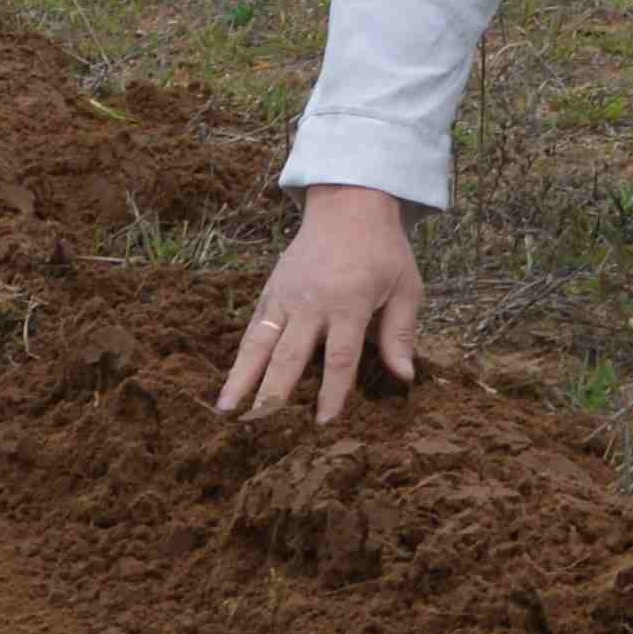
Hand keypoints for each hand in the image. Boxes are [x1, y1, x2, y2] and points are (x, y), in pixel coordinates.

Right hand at [215, 185, 423, 424]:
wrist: (349, 205)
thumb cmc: (383, 251)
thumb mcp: (406, 287)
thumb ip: (400, 333)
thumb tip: (405, 377)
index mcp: (348, 302)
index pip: (339, 356)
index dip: (332, 390)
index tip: (323, 422)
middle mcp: (311, 302)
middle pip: (290, 354)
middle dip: (275, 393)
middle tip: (261, 428)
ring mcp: (286, 295)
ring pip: (261, 342)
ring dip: (243, 378)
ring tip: (226, 410)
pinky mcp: (271, 290)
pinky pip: (254, 327)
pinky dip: (241, 356)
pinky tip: (229, 382)